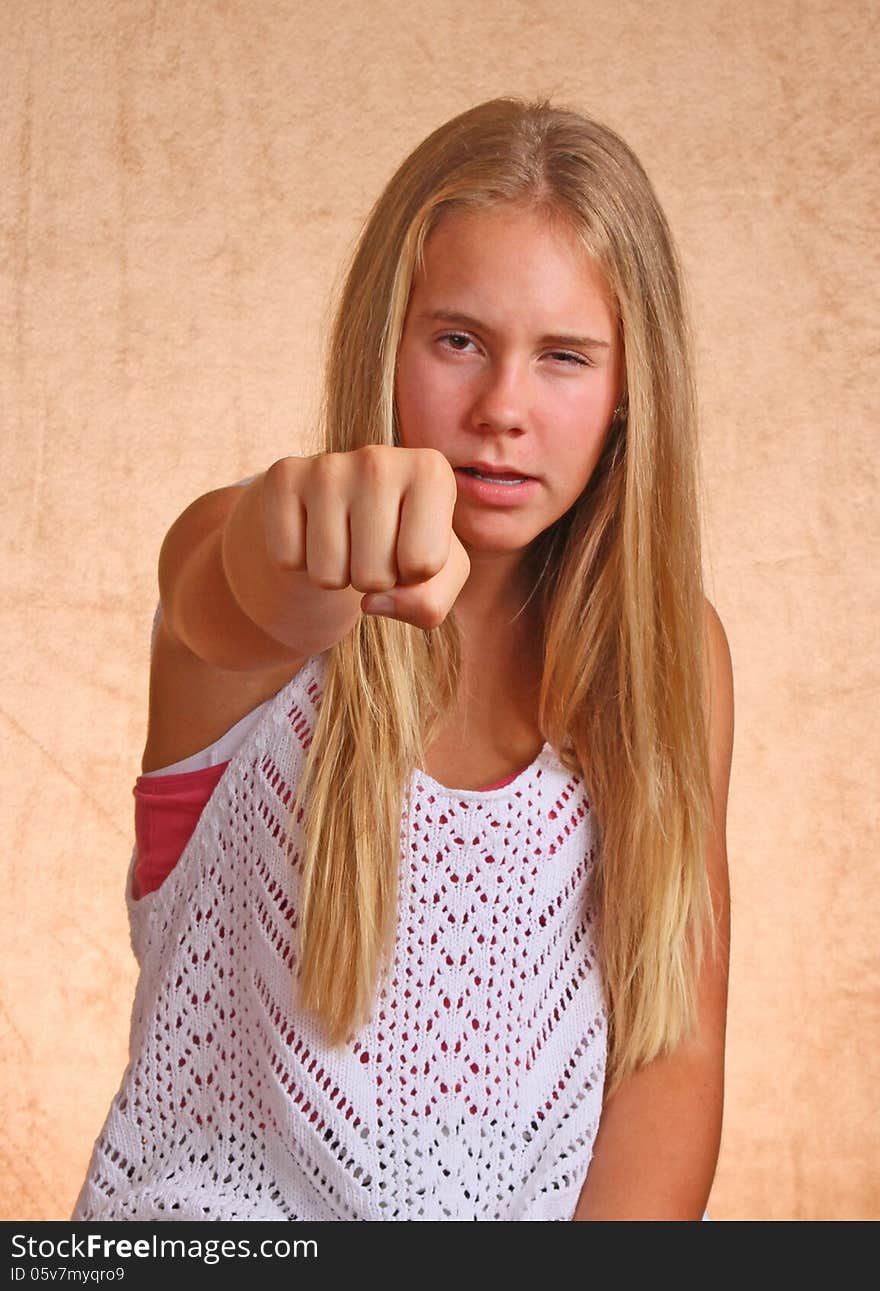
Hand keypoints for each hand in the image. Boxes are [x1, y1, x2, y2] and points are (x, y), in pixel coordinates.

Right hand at [261, 446, 470, 629]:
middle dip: (374, 580)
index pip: (423, 564)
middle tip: (372, 548)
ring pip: (327, 575)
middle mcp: (380, 459)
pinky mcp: (284, 477)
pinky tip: (314, 532)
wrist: (344, 503)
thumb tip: (371, 603)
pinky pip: (287, 559)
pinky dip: (300, 562)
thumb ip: (429, 603)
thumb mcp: (439, 575)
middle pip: (374, 575)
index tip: (408, 546)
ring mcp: (327, 465)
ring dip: (337, 575)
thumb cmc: (404, 540)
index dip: (413, 575)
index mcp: (432, 472)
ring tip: (346, 541)